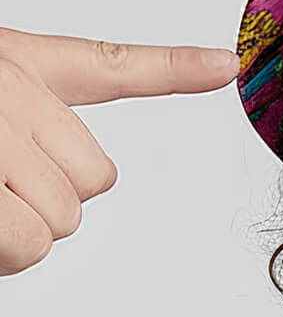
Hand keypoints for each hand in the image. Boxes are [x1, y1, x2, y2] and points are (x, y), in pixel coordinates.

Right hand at [0, 26, 239, 274]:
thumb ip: (28, 128)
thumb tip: (58, 183)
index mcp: (21, 67)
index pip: (113, 64)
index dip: (177, 66)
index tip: (226, 64)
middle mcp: (18, 90)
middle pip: (94, 178)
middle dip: (44, 202)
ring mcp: (2, 132)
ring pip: (62, 219)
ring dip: (15, 230)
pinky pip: (29, 241)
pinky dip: (1, 252)